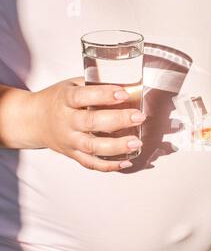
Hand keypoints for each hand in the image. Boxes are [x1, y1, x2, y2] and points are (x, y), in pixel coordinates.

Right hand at [29, 77, 145, 171]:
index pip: (83, 97)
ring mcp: (69, 141)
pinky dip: (109, 166)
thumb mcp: (71, 85)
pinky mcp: (72, 154)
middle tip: (139, 116)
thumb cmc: (58, 100)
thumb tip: (127, 84)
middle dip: (118, 120)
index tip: (123, 93)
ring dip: (117, 146)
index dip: (104, 95)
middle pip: (91, 123)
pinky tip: (126, 161)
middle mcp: (66, 122)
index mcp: (65, 100)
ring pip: (92, 147)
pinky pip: (91, 163)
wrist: (32, 120)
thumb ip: (94, 85)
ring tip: (136, 142)